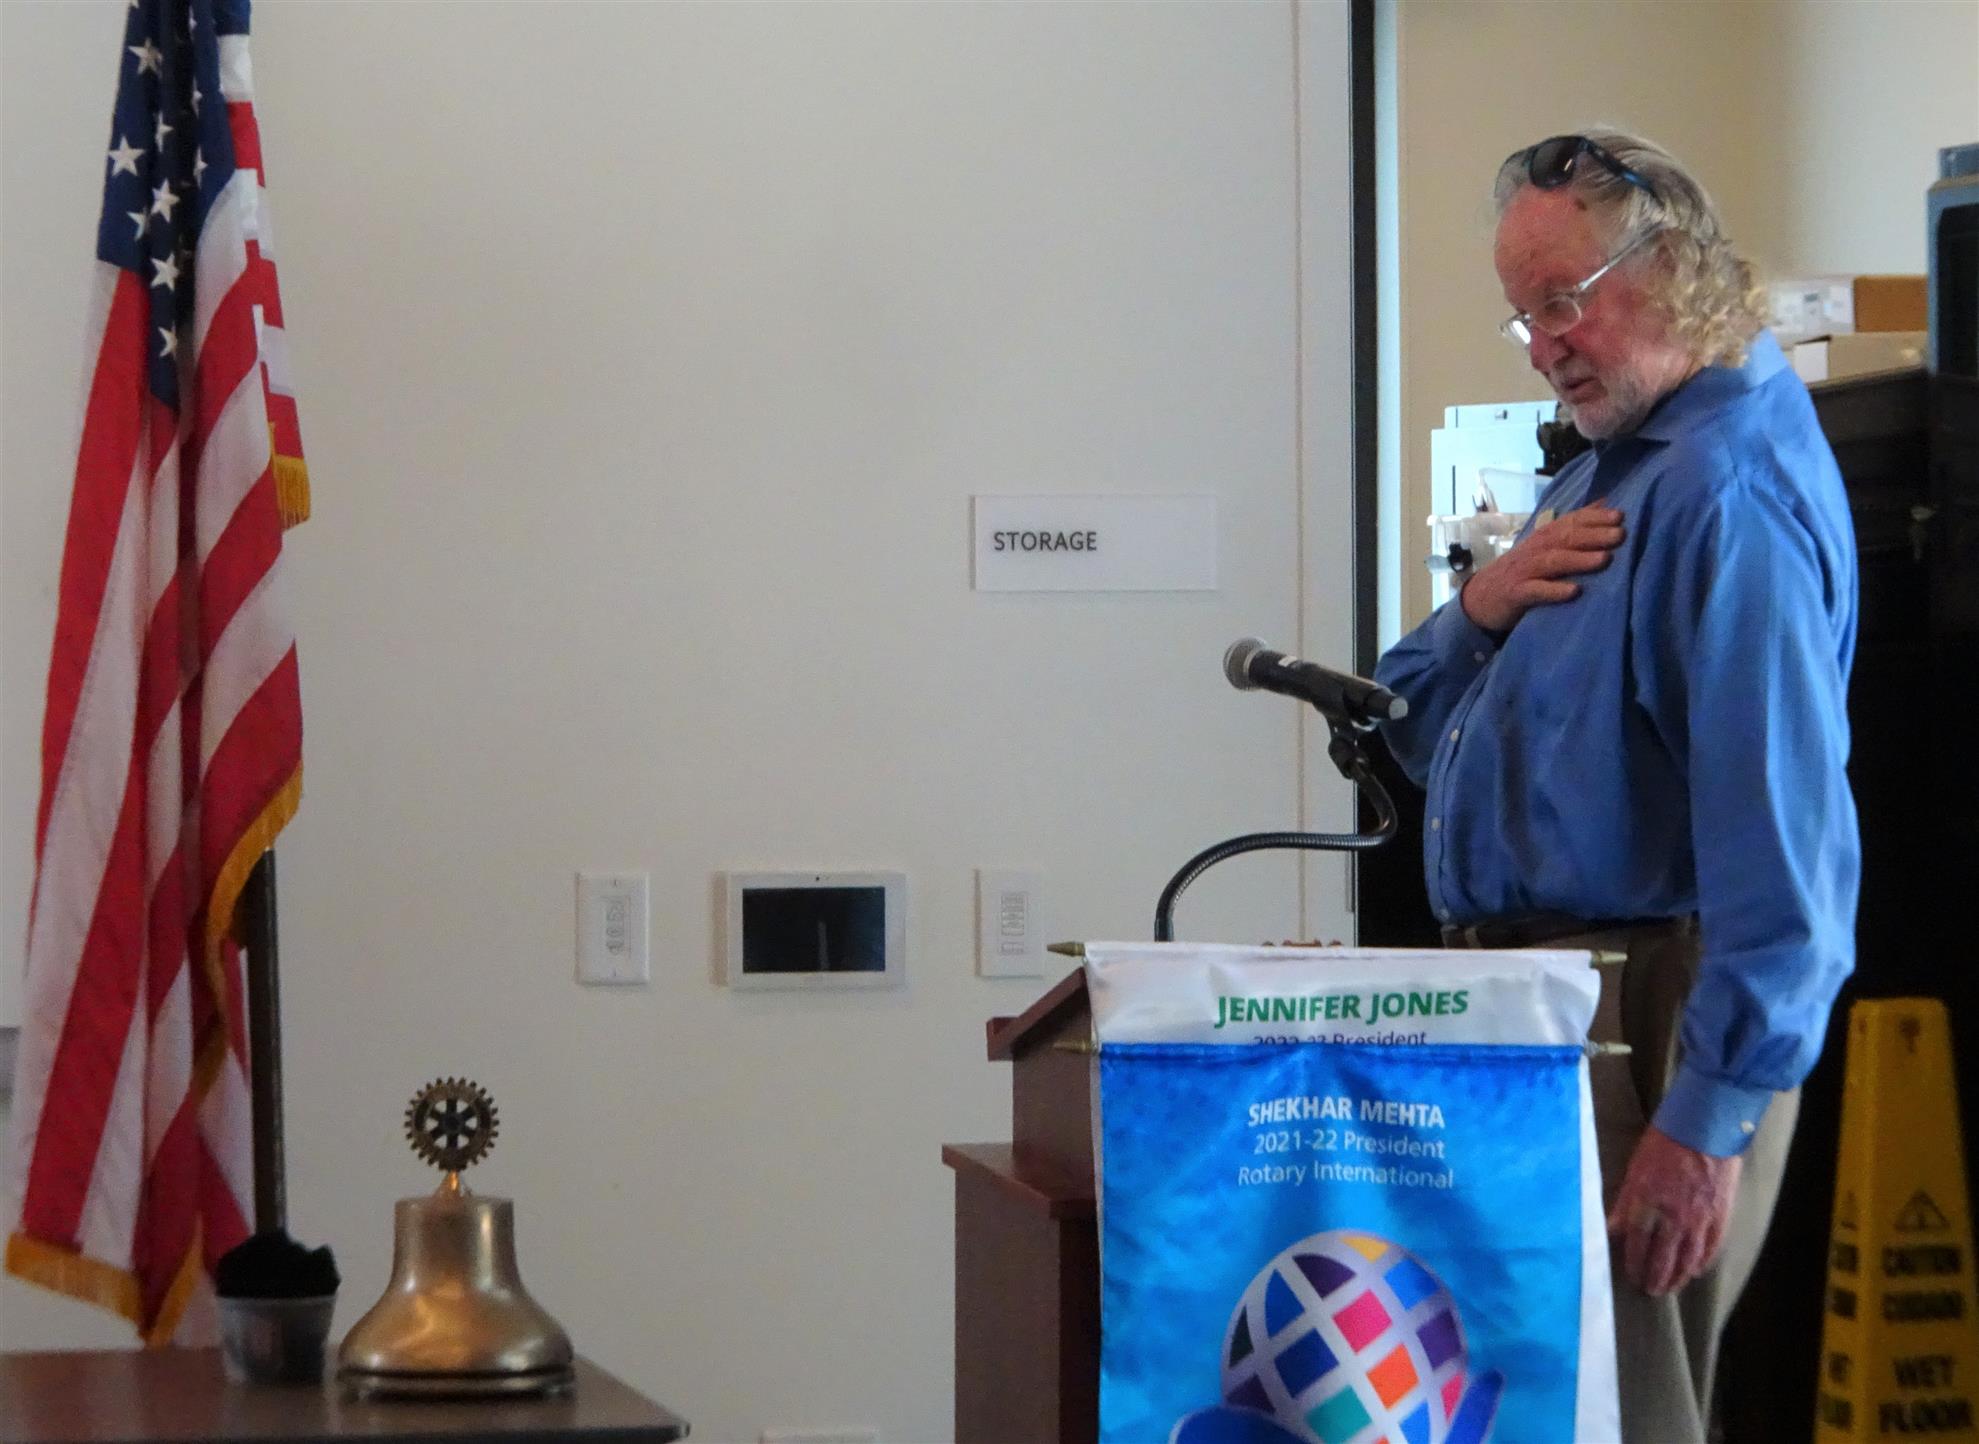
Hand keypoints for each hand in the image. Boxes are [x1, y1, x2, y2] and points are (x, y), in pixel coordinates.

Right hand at [1459, 506, 1623, 633]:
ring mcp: (1524, 571)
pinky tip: (1574, 592)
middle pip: (1565, 538)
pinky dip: (1554, 590)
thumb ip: (1572, 527)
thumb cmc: (1523, 571)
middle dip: (1593, 535)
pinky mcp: (1516, 593)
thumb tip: (1604, 503)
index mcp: (1544, 537)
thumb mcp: (1545, 546)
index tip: (1620, 516)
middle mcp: (1535, 549)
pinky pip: (1535, 591)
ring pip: (1553, 561)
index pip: (1570, 521)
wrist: (1481, 598)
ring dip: (1579, 559)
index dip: (1593, 517)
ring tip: (1604, 559)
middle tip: (1620, 535)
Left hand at [1606, 1126, 1742, 1295]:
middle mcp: (1674, 1219)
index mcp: (1648, 1204)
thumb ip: (1625, 1203)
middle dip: (1655, 1279)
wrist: (1705, 1130)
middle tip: (1650, 1291)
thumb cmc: (1663, 1144)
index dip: (1634, 1264)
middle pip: (1663, 1259)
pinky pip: (1711, 1248)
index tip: (1631, 1276)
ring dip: (1678, 1278)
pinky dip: (1702, 1263)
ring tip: (1671, 1288)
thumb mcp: (1635, 1169)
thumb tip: (1611, 1228)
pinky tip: (1696, 1271)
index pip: (1638, 1245)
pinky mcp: (1721, 1217)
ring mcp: (1700, 1220)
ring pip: (1688, 1260)